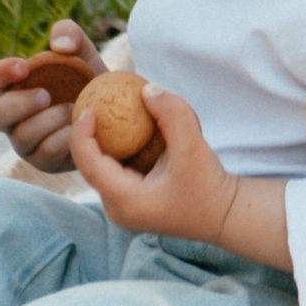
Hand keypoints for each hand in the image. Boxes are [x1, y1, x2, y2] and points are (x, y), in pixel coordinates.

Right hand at [0, 15, 98, 171]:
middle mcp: (15, 117)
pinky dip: (65, 138)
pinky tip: (80, 127)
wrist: (114, 113)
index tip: (24, 66)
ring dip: (50, 120)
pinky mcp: (44, 162)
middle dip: (19, 105)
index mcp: (17, 86)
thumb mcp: (83, 52)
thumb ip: (70, 35)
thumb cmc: (88, 80)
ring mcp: (26, 142)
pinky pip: (47, 152)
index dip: (3, 72)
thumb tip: (59, 46)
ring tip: (73, 108)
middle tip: (45, 95)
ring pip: (23, 136)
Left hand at [69, 85, 289, 270]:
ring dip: (106, 140)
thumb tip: (146, 89)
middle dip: (91, 133)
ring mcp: (124, 208)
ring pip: (103, 167)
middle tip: (97, 102)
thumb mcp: (193, 146)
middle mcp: (117, 208)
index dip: (81, 133)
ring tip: (111, 111)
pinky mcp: (133, 202)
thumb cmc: (209, 186)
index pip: (88, 163)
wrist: (224, 216)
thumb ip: (172, 113)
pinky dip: (121, 148)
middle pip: (90, 165)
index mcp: (123, 200)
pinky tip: (131, 128)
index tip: (89, 106)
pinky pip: (116, 170)